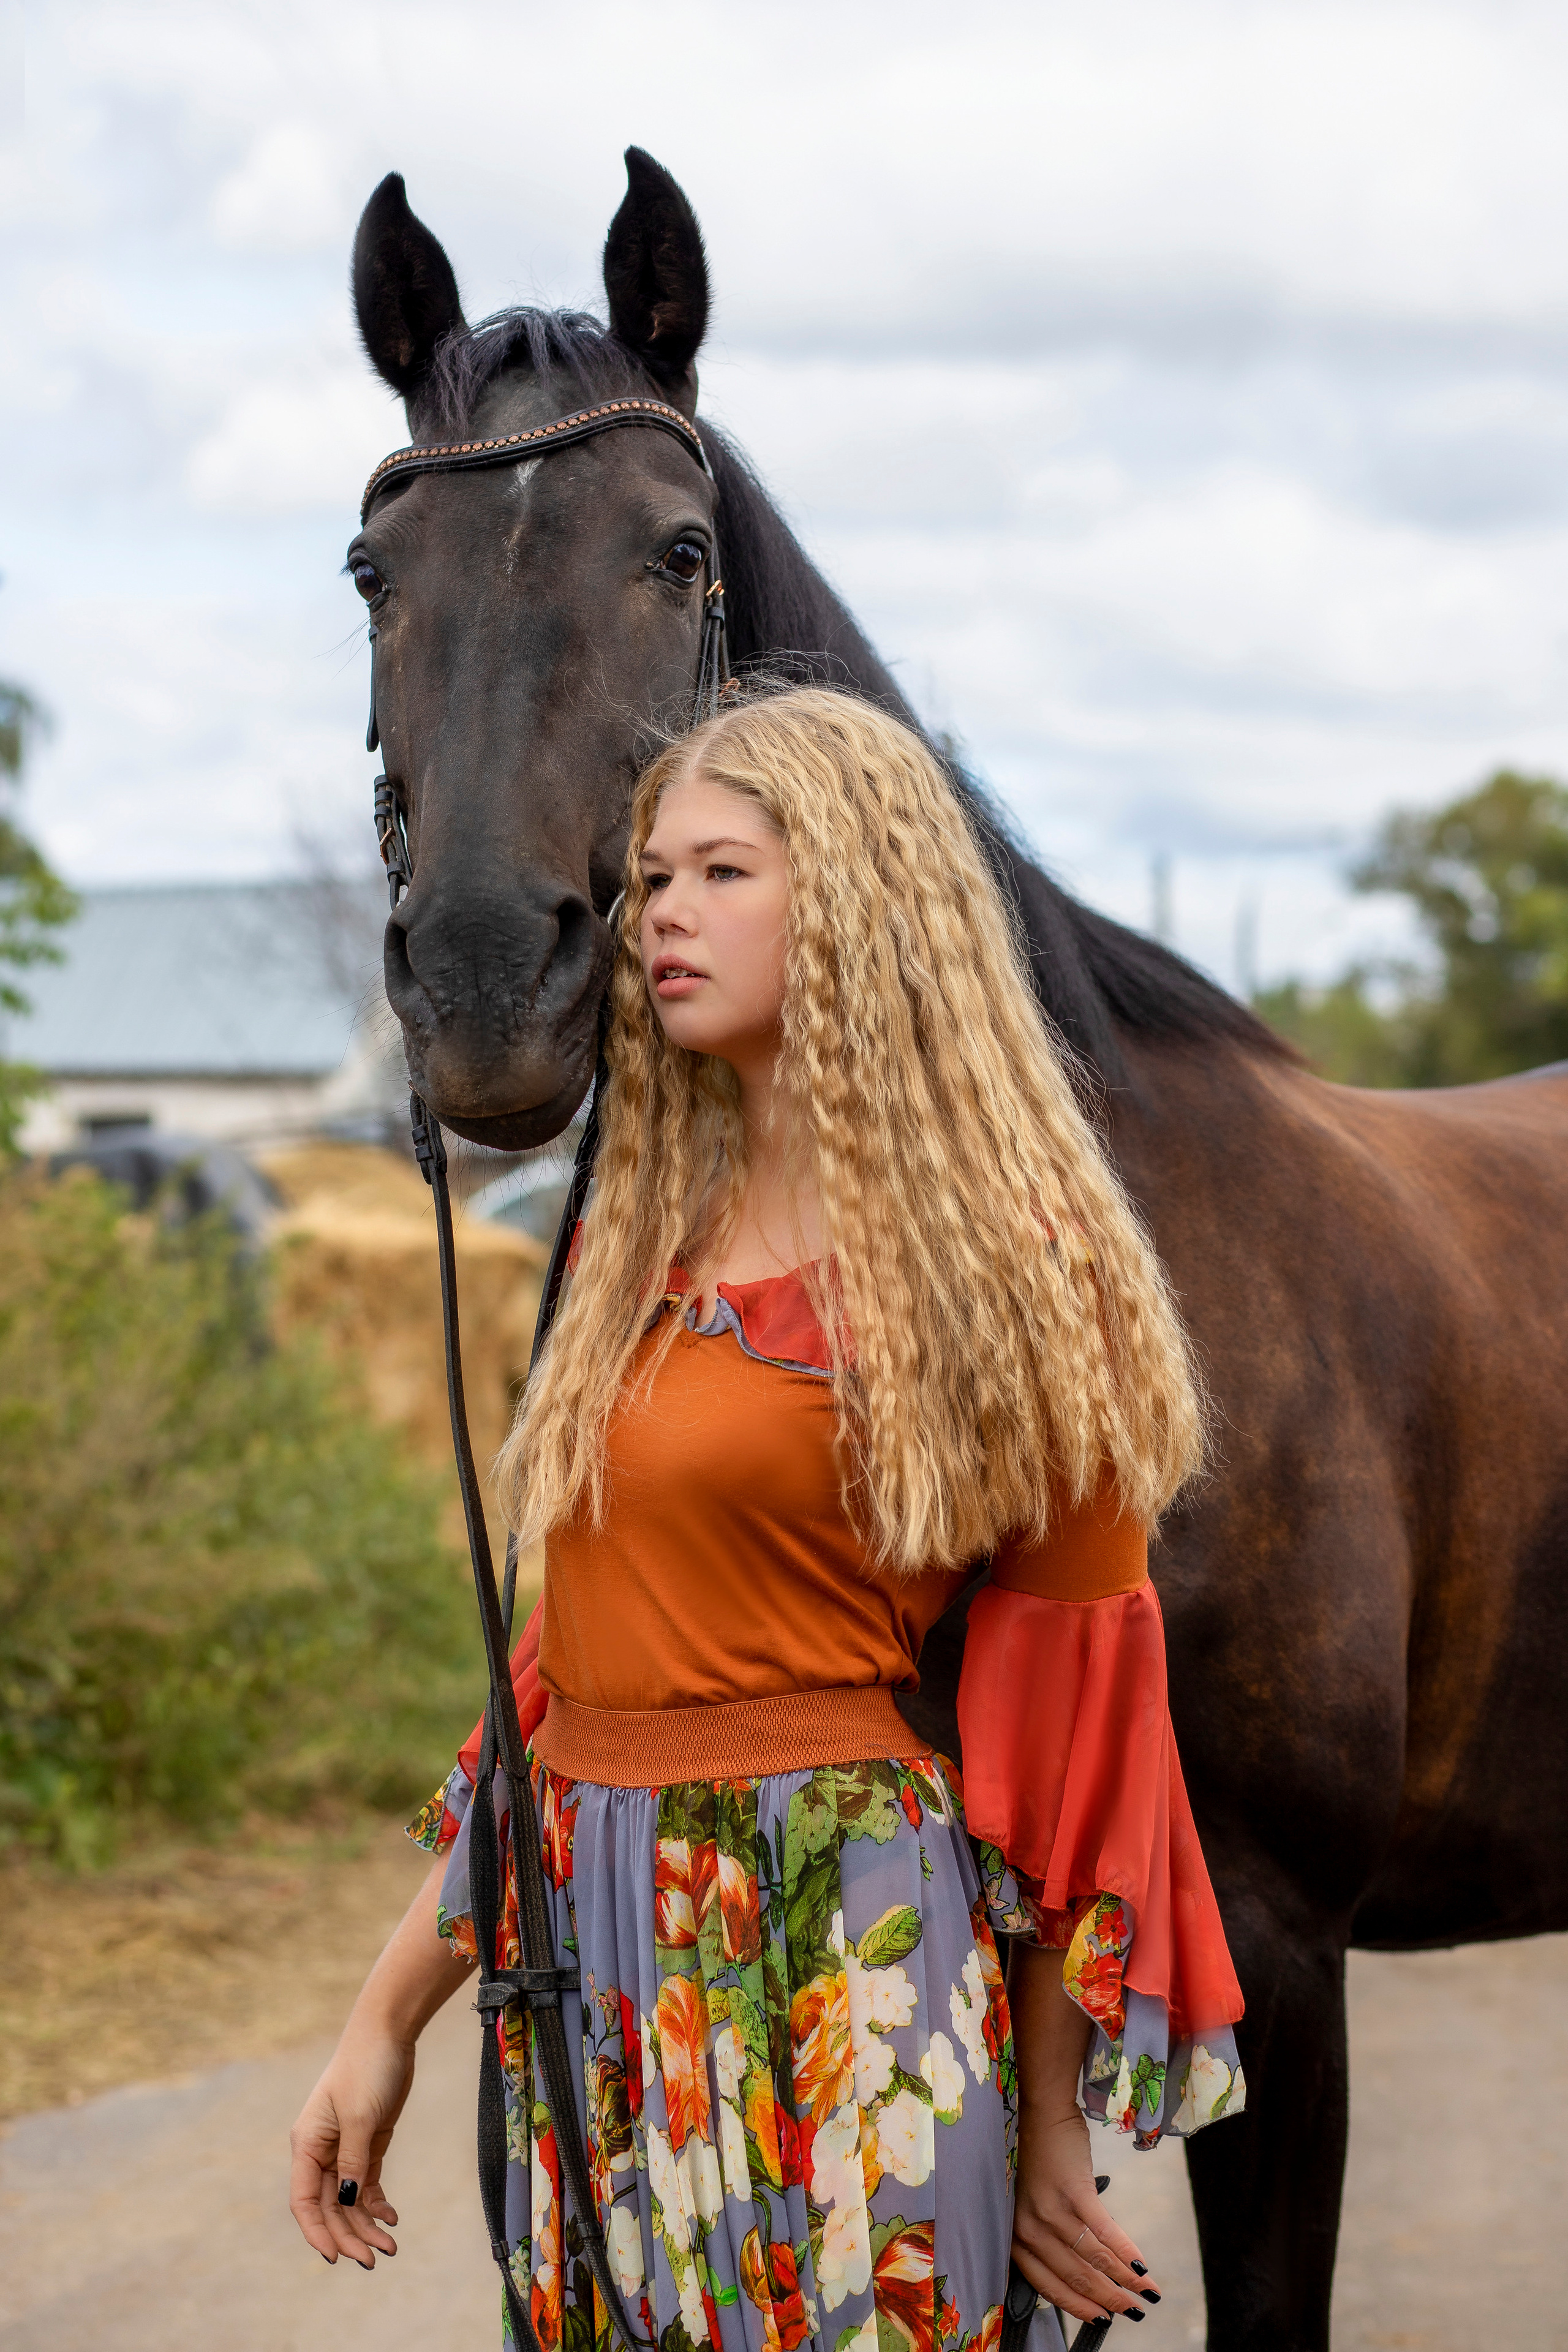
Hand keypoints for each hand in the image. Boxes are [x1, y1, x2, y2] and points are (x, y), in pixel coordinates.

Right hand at [288, 2021, 414, 2268]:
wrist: (389, 2033)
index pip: (303, 2201)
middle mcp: (321, 2151)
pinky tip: (392, 2217)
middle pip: (329, 2207)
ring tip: (390, 2247)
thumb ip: (352, 2161)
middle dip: (349, 2235)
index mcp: (307, 2144)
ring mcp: (344, 2148)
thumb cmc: (367, 2067)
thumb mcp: (359, 2116)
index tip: (334, 2257)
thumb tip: (346, 2202)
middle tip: (375, 2260)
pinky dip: (377, 2203)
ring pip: (349, 2200)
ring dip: (366, 2224)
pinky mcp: (367, 2143)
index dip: (316, 2232)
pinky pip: (367, 2184)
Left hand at [1012, 2103, 1159, 2326]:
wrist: (1042, 2111)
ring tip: (1147, 2292)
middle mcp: (1030, 2228)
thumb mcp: (1033, 2206)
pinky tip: (1143, 2266)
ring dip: (1124, 2281)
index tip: (1101, 2321)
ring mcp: (1051, 2209)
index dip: (1078, 2307)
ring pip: (1092, 2259)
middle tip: (1134, 2313)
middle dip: (1109, 2300)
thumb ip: (1049, 2240)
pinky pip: (1105, 2232)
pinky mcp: (1073, 2191)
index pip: (1048, 2285)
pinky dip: (1126, 2253)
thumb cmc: (1040, 2159)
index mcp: (1018, 2235)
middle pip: (1074, 2277)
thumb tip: (1085, 2276)